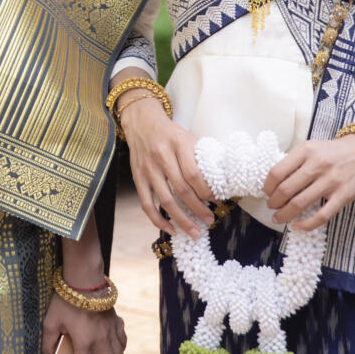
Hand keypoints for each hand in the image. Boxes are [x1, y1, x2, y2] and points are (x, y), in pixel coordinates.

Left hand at [41, 296, 124, 353]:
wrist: (84, 278)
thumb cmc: (66, 300)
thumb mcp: (51, 322)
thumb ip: (48, 342)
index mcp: (84, 342)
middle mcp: (101, 339)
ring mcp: (111, 330)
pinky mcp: (116, 321)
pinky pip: (123, 339)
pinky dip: (119, 345)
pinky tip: (111, 343)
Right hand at [120, 95, 215, 235]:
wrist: (142, 122)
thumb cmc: (170, 133)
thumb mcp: (188, 138)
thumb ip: (199, 158)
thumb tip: (217, 185)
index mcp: (178, 143)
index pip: (194, 174)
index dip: (207, 191)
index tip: (217, 200)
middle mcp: (161, 156)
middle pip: (182, 189)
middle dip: (198, 209)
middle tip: (210, 220)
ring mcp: (148, 168)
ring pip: (166, 200)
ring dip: (182, 219)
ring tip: (195, 231)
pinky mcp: (138, 178)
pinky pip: (147, 204)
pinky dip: (158, 219)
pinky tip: (170, 229)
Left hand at [264, 135, 354, 229]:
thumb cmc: (335, 151)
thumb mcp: (312, 147)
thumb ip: (295, 161)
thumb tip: (274, 181)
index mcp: (306, 150)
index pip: (277, 172)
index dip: (267, 186)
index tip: (266, 193)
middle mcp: (317, 164)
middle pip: (286, 190)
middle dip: (274, 203)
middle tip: (271, 208)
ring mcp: (331, 181)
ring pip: (300, 204)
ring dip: (284, 215)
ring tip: (278, 218)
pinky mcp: (343, 195)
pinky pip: (321, 215)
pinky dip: (306, 224)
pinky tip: (297, 227)